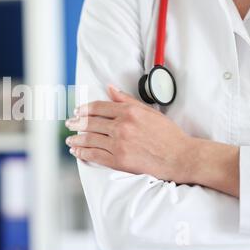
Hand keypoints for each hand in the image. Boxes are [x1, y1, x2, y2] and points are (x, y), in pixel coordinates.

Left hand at [65, 85, 194, 183]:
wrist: (180, 157)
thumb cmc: (168, 135)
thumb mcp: (149, 112)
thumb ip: (127, 100)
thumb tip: (110, 88)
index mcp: (129, 112)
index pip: (98, 108)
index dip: (84, 109)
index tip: (77, 111)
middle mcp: (121, 127)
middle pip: (90, 123)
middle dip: (76, 123)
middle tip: (69, 124)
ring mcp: (119, 144)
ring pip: (89, 139)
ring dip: (76, 139)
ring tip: (70, 139)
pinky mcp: (119, 161)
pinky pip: (94, 155)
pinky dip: (83, 153)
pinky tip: (77, 151)